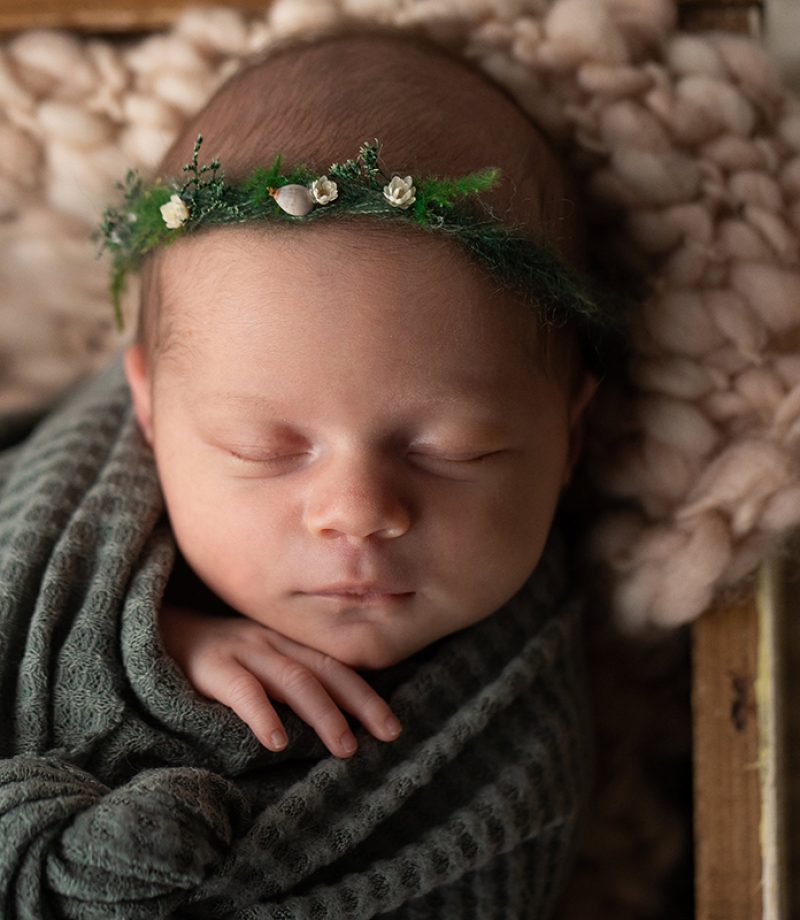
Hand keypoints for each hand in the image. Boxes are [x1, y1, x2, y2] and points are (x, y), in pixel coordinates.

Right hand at [158, 604, 402, 757]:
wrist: (149, 628)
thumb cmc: (207, 658)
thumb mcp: (252, 661)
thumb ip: (283, 680)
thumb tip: (327, 724)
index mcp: (283, 642)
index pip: (334, 666)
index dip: (366, 694)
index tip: (393, 726)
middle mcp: (269, 641)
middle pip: (325, 670)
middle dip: (360, 703)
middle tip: (388, 735)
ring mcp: (240, 648)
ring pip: (293, 678)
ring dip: (323, 713)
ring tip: (346, 747)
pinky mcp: (208, 665)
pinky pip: (240, 689)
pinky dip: (261, 714)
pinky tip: (276, 740)